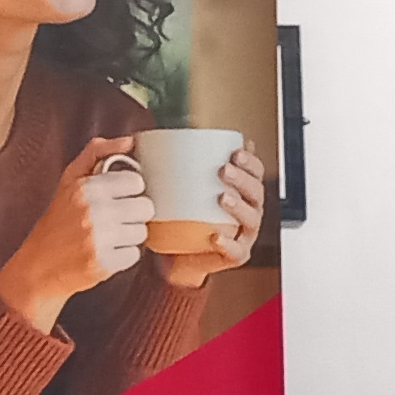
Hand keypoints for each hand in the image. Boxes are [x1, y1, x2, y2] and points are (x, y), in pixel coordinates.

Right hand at [0, 136, 146, 332]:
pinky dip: (122, 257)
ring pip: (142, 232)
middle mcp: (93, 210)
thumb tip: (129, 140)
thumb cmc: (57, 221)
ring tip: (107, 237)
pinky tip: (104, 253)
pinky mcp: (104, 263)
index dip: (129, 192)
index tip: (116, 198)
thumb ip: (96, 154)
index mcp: (86, 187)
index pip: (136, 182)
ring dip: (128, 236)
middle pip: (145, 208)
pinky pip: (134, 255)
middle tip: (112, 220)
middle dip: (132, 215)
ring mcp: (99, 238)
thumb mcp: (69, 181)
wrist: (37, 267)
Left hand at [155, 148, 269, 288]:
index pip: (255, 173)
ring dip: (240, 207)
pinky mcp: (235, 255)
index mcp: (241, 193)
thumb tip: (138, 138)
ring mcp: (243, 235)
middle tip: (224, 170)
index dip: (251, 162)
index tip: (236, 151)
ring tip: (222, 198)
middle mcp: (248, 212)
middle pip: (256, 193)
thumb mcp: (174, 189)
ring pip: (251, 220)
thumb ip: (167, 165)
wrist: (176, 256)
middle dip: (244, 179)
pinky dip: (229, 244)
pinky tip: (216, 237)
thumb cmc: (178, 218)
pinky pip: (236, 251)